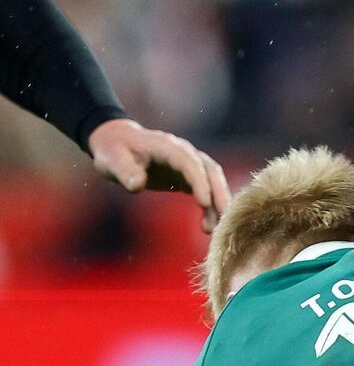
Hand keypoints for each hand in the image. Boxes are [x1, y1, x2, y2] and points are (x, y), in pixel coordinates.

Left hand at [88, 118, 230, 233]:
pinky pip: (205, 190)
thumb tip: (137, 185)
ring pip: (212, 180)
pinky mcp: (186, 176)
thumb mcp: (112, 160)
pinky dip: (210, 206)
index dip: (199, 181)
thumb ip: (125, 171)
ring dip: (218, 201)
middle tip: (225, 216)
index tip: (204, 203)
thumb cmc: (113, 150)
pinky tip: (208, 225)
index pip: (190, 163)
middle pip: (210, 170)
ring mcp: (188, 163)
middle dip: (219, 192)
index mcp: (168, 146)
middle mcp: (184, 152)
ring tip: (215, 228)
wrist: (117, 141)